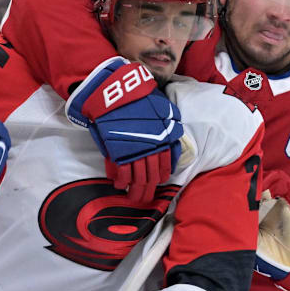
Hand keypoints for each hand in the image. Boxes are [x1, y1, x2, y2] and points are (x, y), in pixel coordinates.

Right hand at [66, 58, 182, 201]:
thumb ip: (168, 123)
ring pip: (139, 178)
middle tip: (144, 198)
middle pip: (152, 175)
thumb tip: (173, 135)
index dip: (161, 176)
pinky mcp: (118, 152)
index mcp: (164, 138)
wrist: (116, 92)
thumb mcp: (162, 106)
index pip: (165, 165)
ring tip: (132, 197)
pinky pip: (122, 173)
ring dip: (136, 190)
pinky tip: (119, 185)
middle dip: (148, 190)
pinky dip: (121, 181)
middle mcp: (152, 148)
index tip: (157, 182)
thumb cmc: (139, 96)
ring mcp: (135, 151)